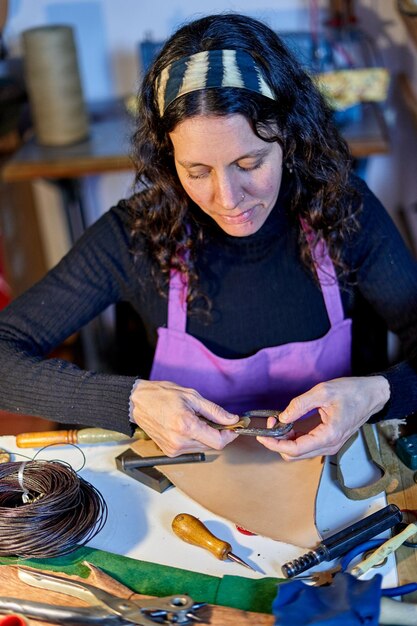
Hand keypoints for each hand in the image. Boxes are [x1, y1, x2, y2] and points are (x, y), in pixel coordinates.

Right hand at [131, 380, 238, 455]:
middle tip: (212, 418)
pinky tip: (186, 426)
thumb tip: (232, 419)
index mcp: (187, 426)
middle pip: (211, 445)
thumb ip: (214, 411)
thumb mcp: (192, 397)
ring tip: (194, 420)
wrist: (138, 402)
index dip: (229, 435)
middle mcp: (180, 441)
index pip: (218, 442)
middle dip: (217, 433)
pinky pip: (190, 448)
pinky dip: (194, 439)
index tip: (234, 427)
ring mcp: (173, 449)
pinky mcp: (169, 452)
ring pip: (202, 447)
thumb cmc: (163, 395)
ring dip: (205, 436)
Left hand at [257, 376, 389, 460]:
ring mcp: (330, 445)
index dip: (275, 445)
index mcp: (328, 435)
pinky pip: (306, 446)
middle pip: (295, 455)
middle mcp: (329, 445)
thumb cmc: (352, 392)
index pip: (295, 449)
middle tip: (271, 423)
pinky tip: (288, 425)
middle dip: (278, 442)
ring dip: (285, 441)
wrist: (372, 395)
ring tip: (278, 422)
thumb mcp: (323, 392)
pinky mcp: (328, 441)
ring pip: (299, 452)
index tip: (262, 436)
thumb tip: (282, 417)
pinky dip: (293, 439)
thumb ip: (300, 404)